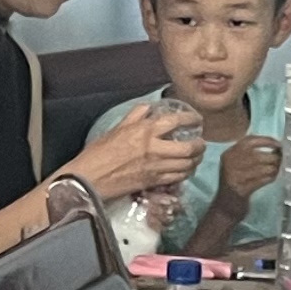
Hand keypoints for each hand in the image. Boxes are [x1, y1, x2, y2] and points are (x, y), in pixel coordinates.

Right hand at [69, 98, 209, 203]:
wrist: (90, 178)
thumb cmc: (98, 153)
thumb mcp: (116, 129)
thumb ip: (135, 117)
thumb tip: (148, 107)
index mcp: (144, 131)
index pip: (176, 121)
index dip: (191, 119)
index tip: (196, 119)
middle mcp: (154, 148)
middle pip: (188, 147)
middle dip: (199, 145)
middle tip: (200, 142)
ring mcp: (155, 167)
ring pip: (186, 164)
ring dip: (195, 160)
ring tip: (196, 157)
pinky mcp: (153, 182)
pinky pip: (177, 177)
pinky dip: (185, 173)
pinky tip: (185, 170)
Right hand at [215, 133, 280, 202]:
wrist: (225, 208)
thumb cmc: (235, 184)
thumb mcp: (235, 165)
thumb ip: (248, 154)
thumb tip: (273, 145)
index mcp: (228, 154)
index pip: (249, 141)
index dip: (267, 140)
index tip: (278, 144)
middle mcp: (230, 164)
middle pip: (259, 155)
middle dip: (273, 157)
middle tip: (280, 160)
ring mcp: (235, 177)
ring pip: (263, 168)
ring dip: (274, 168)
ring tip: (276, 169)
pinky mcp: (242, 189)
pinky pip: (263, 180)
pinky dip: (270, 178)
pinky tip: (272, 177)